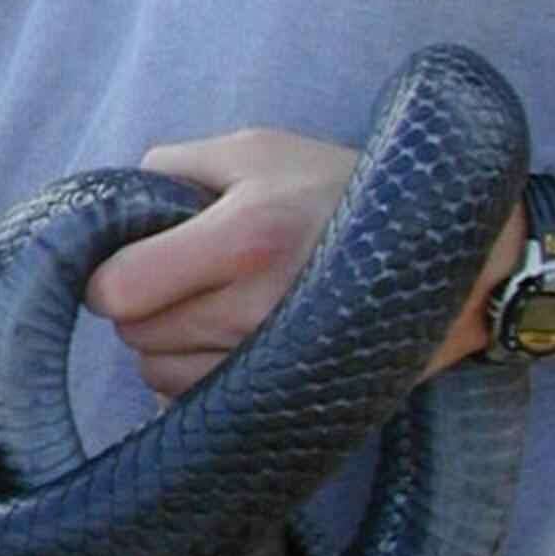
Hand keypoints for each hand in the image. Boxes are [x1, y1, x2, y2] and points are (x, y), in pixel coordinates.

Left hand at [84, 126, 358, 399]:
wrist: (446, 259)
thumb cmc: (340, 190)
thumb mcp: (259, 151)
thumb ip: (173, 167)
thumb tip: (110, 209)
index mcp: (246, 238)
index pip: (118, 290)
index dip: (109, 274)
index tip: (131, 258)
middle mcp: (258, 311)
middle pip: (136, 334)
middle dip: (143, 303)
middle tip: (185, 273)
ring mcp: (274, 366)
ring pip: (159, 374)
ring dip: (169, 343)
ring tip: (216, 304)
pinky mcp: (288, 401)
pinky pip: (195, 404)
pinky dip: (196, 375)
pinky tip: (231, 340)